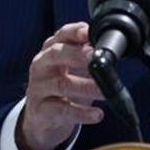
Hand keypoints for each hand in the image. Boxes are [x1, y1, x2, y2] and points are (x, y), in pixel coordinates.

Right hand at [17, 22, 104, 149]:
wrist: (42, 117)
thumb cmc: (62, 85)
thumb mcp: (73, 67)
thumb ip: (88, 54)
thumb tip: (111, 45)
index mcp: (51, 50)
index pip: (61, 35)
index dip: (75, 32)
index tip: (90, 32)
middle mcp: (42, 65)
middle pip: (56, 54)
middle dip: (77, 54)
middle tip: (96, 58)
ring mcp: (39, 88)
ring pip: (62, 84)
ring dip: (86, 87)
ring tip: (105, 91)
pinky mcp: (40, 111)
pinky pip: (62, 111)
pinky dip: (81, 113)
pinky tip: (97, 114)